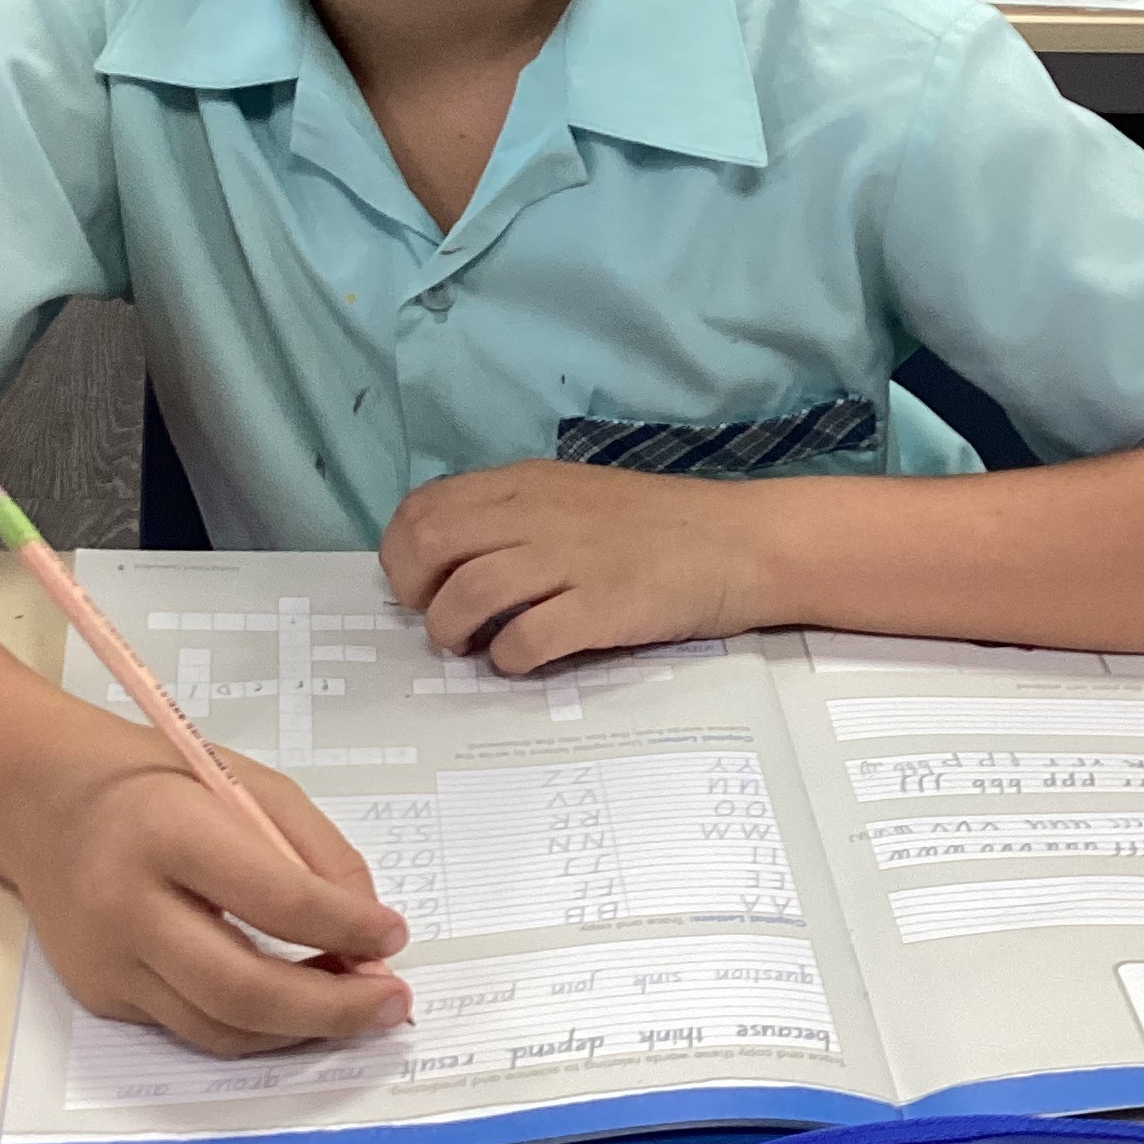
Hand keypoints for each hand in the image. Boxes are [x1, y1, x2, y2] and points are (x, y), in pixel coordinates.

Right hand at [9, 752, 410, 1057]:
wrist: (45, 804)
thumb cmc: (160, 783)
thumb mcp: (247, 783)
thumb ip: (314, 850)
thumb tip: (370, 931)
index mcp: (165, 830)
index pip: (272, 897)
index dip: (344, 926)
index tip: (395, 935)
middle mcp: (125, 906)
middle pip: (240, 987)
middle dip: (332, 1007)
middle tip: (392, 1003)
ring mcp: (107, 963)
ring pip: (219, 1027)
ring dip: (302, 1028)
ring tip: (358, 1009)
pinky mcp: (101, 997)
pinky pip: (192, 1028)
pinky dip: (257, 1027)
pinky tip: (300, 1006)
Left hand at [382, 459, 768, 673]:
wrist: (741, 542)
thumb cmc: (659, 525)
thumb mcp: (577, 496)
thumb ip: (516, 516)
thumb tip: (450, 559)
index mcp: (527, 483)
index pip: (424, 508)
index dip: (401, 554)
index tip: (417, 586)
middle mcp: (539, 515)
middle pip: (431, 546)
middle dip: (415, 594)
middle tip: (438, 620)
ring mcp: (571, 560)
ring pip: (468, 594)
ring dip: (452, 631)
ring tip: (473, 647)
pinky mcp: (603, 607)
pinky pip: (526, 639)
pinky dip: (508, 659)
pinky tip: (522, 660)